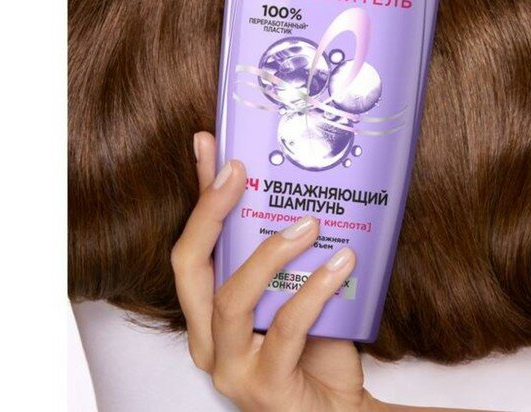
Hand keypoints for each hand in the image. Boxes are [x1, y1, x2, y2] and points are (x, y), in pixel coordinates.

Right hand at [171, 131, 374, 411]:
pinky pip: (285, 328)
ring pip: (233, 300)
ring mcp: (231, 367)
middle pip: (190, 268)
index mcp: (207, 312)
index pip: (189, 247)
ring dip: (271, 253)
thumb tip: (280, 188)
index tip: (211, 145)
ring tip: (310, 223)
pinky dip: (313, 290)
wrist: (336, 406)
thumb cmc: (311, 343)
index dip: (198, 196)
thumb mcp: (287, 287)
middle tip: (241, 171)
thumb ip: (274, 247)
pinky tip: (341, 261)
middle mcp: (208, 340)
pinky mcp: (265, 387)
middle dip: (212, 212)